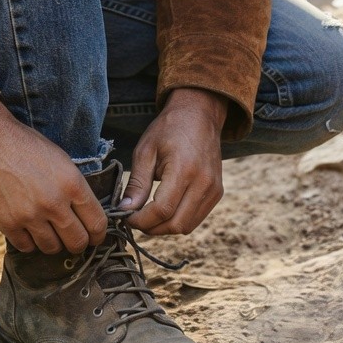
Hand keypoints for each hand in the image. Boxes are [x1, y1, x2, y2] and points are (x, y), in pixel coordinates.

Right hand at [0, 99, 106, 254]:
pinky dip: (29, 241)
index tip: (94, 237)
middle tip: (73, 238)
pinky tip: (28, 228)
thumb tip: (86, 214)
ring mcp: (30, 215)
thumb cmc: (26, 146)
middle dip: (79, 243)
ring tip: (48, 231)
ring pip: (52, 248)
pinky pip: (27, 247)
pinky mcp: (8, 223)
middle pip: (77, 242)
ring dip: (53, 242)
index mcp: (72, 184)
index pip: (97, 223)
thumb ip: (75, 189)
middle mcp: (54, 202)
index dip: (98, 234)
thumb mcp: (61, 160)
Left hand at [122, 87, 226, 236]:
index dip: (141, 220)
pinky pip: (196, 219)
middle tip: (135, 219)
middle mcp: (203, 183)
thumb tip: (125, 210)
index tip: (126, 217)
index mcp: (184, 169)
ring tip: (148, 215)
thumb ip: (137, 183)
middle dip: (151, 228)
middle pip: (175, 224)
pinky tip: (165, 209)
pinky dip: (178, 220)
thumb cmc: (169, 129)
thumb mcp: (146, 151)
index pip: (162, 210)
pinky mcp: (217, 193)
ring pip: (186, 226)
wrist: (199, 115)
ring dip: (164, 227)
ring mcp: (214, 190)